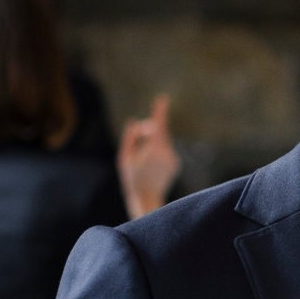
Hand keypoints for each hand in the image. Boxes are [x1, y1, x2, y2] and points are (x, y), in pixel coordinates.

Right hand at [118, 95, 180, 219]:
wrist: (147, 199)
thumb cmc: (131, 179)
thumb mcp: (124, 157)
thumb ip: (130, 137)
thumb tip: (135, 122)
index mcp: (154, 150)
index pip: (159, 126)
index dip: (160, 111)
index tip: (163, 99)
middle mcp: (167, 153)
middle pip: (159, 132)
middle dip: (149, 130)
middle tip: (137, 137)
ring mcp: (173, 159)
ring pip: (162, 141)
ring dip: (152, 143)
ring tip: (142, 161)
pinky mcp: (175, 163)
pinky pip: (165, 150)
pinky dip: (157, 152)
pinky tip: (151, 166)